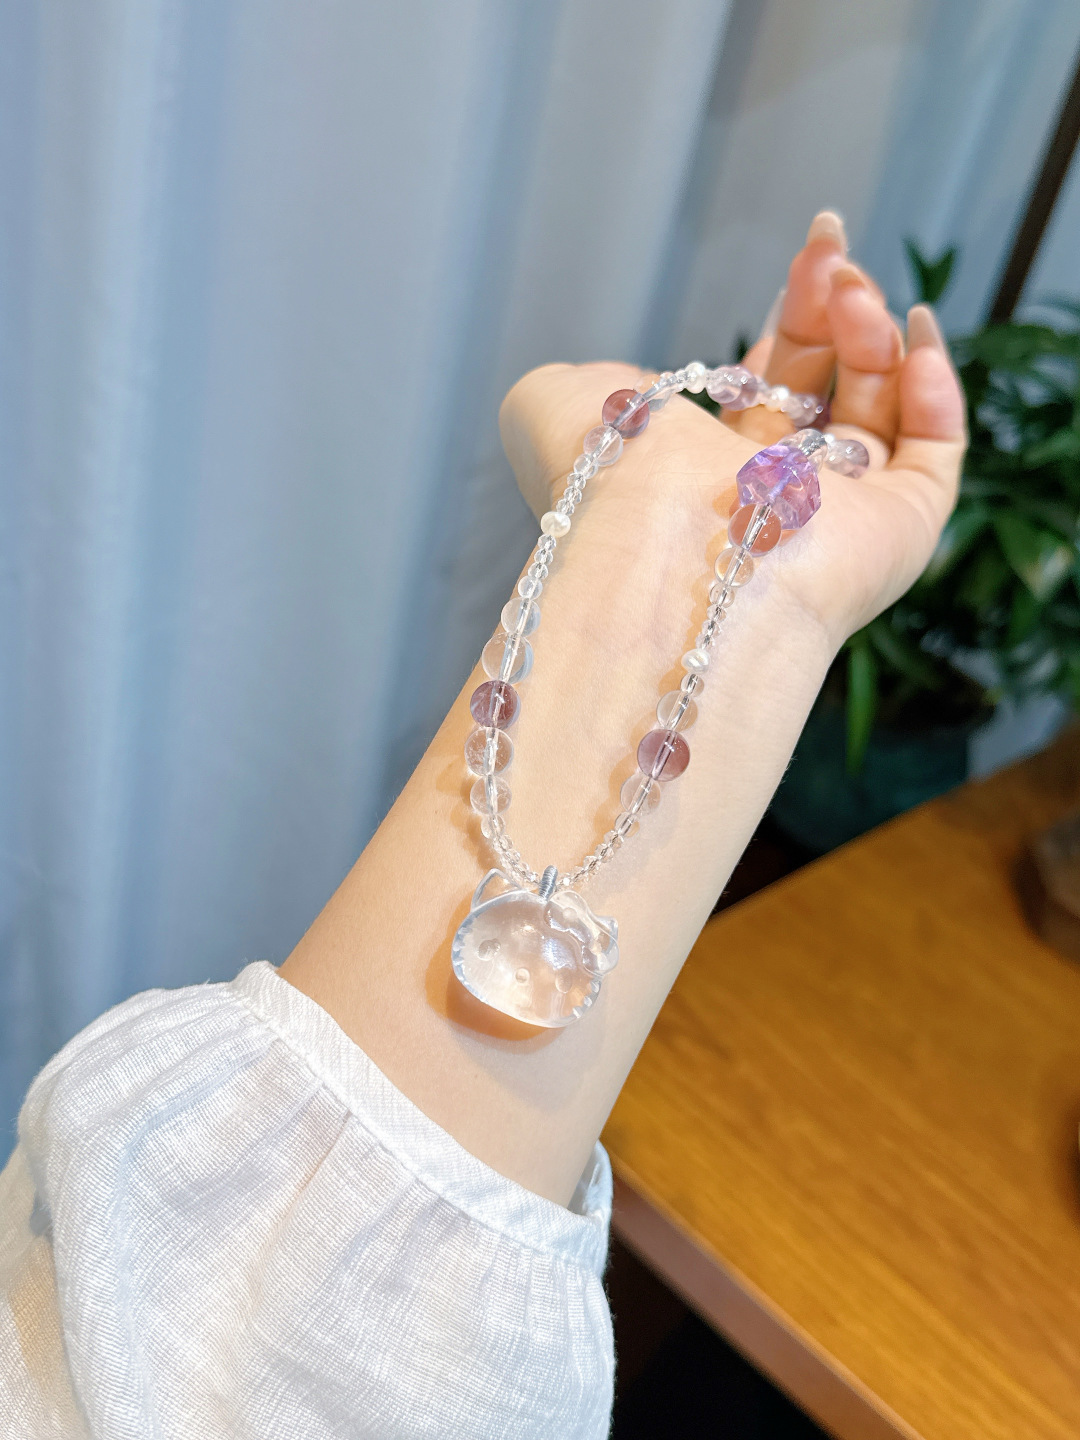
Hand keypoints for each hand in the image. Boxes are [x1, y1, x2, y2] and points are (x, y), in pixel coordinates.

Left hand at [501, 211, 966, 652]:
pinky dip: (938, 389)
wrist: (656, 555)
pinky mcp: (897, 532)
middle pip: (831, 386)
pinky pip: (936, 452)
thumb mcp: (548, 406)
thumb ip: (583, 380)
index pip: (773, 384)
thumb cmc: (600, 483)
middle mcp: (777, 495)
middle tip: (832, 247)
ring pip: (884, 410)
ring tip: (855, 287)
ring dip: (876, 334)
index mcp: (707, 472)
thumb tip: (625, 382)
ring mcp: (842, 517)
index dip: (796, 313)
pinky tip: (918, 330)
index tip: (809, 253)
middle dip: (835, 307)